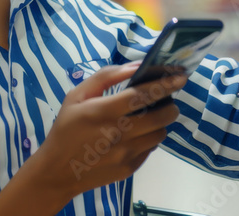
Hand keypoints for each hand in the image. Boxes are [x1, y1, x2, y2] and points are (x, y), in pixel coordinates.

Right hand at [29, 63, 187, 202]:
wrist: (57, 172)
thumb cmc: (66, 129)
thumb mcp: (77, 96)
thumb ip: (106, 77)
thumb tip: (135, 66)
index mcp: (105, 111)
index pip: (144, 95)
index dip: (166, 84)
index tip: (181, 77)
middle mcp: (119, 133)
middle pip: (161, 116)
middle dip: (170, 105)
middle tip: (167, 100)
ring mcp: (126, 154)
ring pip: (160, 134)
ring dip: (160, 123)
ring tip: (149, 118)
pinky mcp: (130, 169)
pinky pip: (151, 150)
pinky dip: (149, 139)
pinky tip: (136, 135)